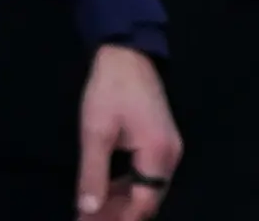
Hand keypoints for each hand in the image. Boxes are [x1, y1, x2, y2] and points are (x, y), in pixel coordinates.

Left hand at [76, 43, 179, 217]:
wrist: (127, 55)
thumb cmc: (110, 92)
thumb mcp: (96, 134)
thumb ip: (93, 175)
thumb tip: (88, 210)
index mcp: (158, 154)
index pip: (143, 204)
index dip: (119, 220)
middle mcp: (170, 155)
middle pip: (148, 199)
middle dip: (118, 215)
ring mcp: (168, 148)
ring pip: (147, 189)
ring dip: (121, 203)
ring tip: (90, 213)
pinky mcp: (161, 142)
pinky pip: (147, 176)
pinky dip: (126, 188)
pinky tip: (105, 193)